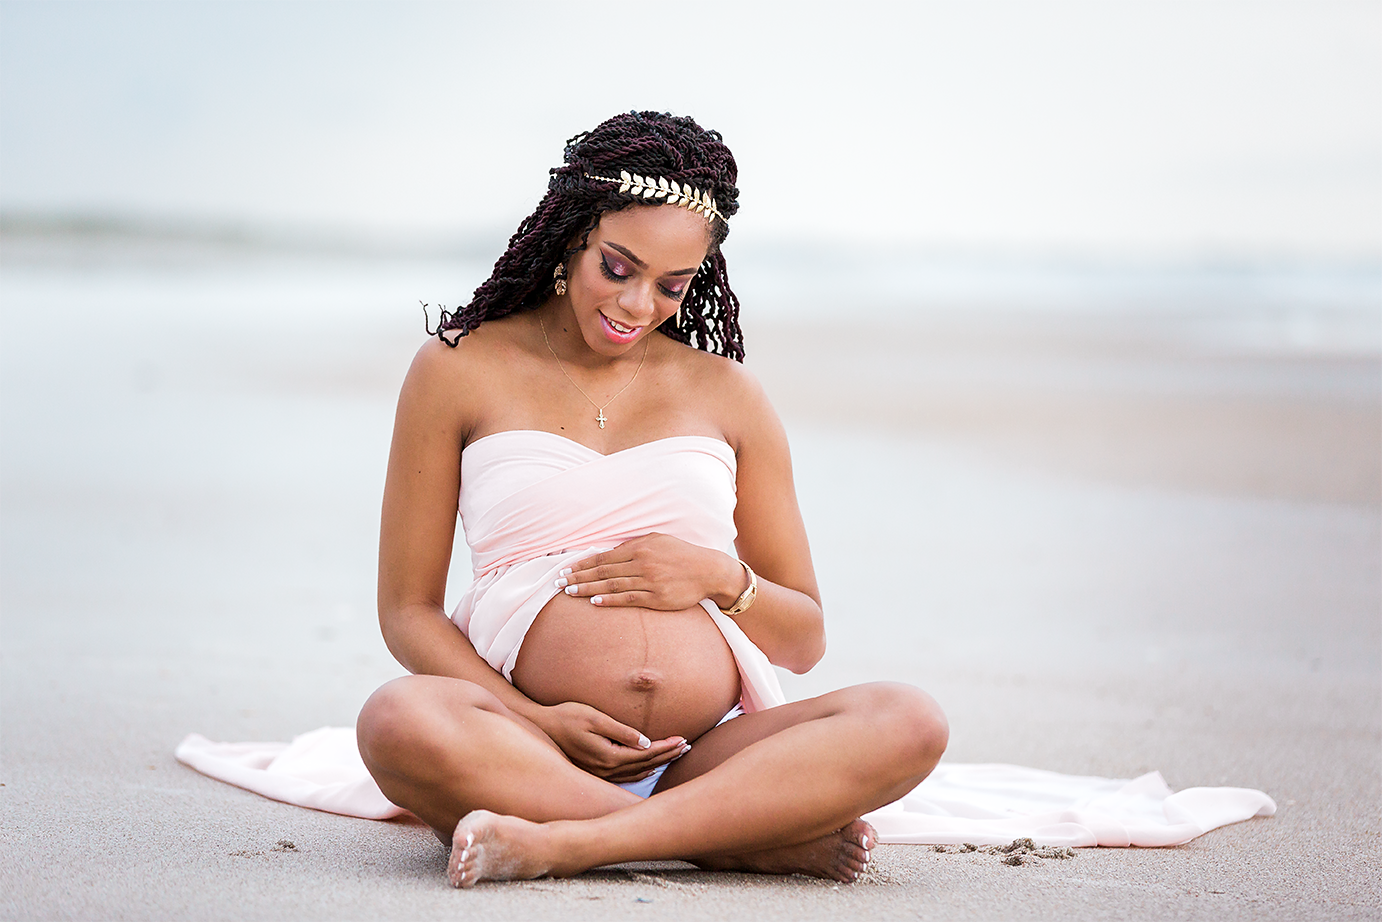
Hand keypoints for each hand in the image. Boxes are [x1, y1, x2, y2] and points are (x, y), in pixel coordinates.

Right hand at [533, 701, 689, 782]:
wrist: (540, 728)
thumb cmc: (566, 717)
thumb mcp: (595, 718)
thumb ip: (621, 731)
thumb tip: (646, 743)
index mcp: (609, 756)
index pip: (646, 753)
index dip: (667, 747)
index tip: (684, 739)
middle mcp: (606, 770)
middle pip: (645, 764)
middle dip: (667, 755)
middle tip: (688, 747)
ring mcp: (600, 774)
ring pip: (636, 771)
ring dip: (657, 763)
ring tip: (675, 755)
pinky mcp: (595, 772)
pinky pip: (624, 776)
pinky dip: (641, 771)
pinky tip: (649, 768)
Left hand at [556, 533, 742, 610]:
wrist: (708, 571)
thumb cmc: (682, 554)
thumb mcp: (658, 540)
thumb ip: (634, 545)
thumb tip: (609, 552)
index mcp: (640, 547)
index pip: (604, 557)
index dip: (582, 564)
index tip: (564, 569)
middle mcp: (642, 562)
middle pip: (603, 571)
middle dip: (578, 577)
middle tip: (558, 583)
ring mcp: (650, 581)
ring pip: (612, 585)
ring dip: (588, 589)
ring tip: (569, 593)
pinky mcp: (657, 598)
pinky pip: (629, 599)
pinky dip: (610, 600)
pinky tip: (595, 601)